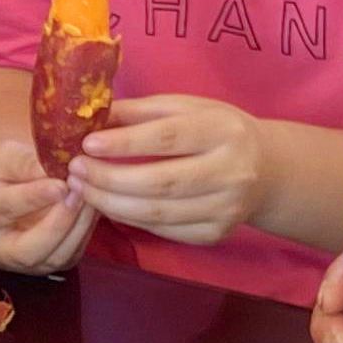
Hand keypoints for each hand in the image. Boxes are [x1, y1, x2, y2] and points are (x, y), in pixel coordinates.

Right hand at [0, 133, 99, 274]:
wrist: (7, 186)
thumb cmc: (1, 168)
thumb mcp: (6, 155)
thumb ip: (27, 163)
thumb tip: (59, 171)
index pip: (2, 209)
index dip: (33, 198)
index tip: (61, 184)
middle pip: (26, 251)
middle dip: (57, 224)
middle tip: (78, 193)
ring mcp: (19, 264)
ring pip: (53, 258)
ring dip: (77, 227)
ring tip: (90, 194)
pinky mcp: (46, 265)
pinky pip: (70, 255)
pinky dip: (85, 230)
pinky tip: (93, 205)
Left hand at [68, 96, 265, 246]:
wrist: (268, 170)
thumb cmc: (217, 130)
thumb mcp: (187, 108)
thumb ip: (141, 111)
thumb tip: (92, 116)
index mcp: (223, 131)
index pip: (168, 139)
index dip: (125, 144)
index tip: (87, 144)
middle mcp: (231, 172)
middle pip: (161, 182)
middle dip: (109, 179)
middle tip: (75, 171)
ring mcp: (226, 209)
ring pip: (158, 213)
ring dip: (112, 204)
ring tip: (82, 189)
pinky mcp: (216, 234)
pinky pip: (164, 230)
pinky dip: (131, 219)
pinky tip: (109, 205)